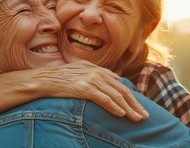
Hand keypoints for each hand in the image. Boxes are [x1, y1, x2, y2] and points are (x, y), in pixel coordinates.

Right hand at [31, 60, 148, 121]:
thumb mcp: (82, 69)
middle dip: (135, 105)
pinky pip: (104, 99)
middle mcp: (98, 73)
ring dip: (128, 109)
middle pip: (122, 91)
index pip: (120, 85)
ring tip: (137, 119)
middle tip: (145, 116)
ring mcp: (93, 80)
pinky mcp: (86, 88)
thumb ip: (98, 72)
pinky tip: (121, 115)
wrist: (45, 78)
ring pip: (116, 96)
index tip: (139, 107)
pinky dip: (114, 107)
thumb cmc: (61, 77)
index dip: (132, 97)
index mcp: (99, 70)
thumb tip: (116, 78)